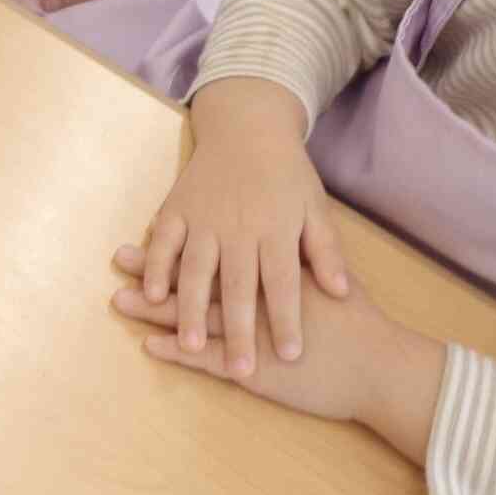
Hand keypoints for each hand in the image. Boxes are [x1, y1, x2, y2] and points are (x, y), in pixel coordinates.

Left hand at [109, 260, 443, 457]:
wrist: (379, 366)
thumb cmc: (360, 324)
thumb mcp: (333, 279)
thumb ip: (311, 258)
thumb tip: (297, 242)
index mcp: (271, 270)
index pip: (218, 253)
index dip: (184, 243)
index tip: (155, 230)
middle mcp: (254, 298)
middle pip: (196, 279)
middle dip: (156, 271)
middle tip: (119, 258)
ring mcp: (250, 335)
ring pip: (193, 316)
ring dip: (156, 309)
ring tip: (120, 299)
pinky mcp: (253, 370)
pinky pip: (205, 360)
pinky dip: (177, 352)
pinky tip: (149, 346)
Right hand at [128, 81, 347, 374]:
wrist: (248, 126)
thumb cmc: (287, 174)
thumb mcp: (315, 208)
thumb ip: (325, 251)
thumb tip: (341, 292)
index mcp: (276, 229)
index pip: (284, 283)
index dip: (286, 320)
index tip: (292, 356)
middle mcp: (239, 226)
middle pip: (238, 286)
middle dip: (240, 330)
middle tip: (243, 368)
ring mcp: (204, 217)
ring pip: (196, 270)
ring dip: (190, 309)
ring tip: (191, 345)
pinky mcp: (177, 208)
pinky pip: (164, 241)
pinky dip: (157, 267)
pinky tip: (153, 295)